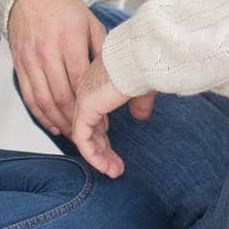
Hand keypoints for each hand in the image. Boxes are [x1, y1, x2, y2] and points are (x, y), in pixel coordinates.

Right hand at [7, 0, 107, 136]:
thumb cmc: (65, 9)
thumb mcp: (91, 24)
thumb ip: (102, 51)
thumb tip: (117, 80)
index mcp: (68, 39)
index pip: (80, 81)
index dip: (92, 106)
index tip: (104, 121)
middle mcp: (46, 51)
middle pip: (61, 96)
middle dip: (77, 121)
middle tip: (92, 134)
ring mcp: (29, 59)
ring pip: (43, 101)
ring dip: (59, 123)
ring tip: (75, 135)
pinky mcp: (19, 65)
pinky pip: (29, 97)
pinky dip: (41, 116)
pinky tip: (54, 125)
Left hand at [69, 55, 155, 177]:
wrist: (143, 57)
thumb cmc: (145, 64)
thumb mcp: (142, 88)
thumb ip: (138, 102)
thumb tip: (140, 116)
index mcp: (97, 84)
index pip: (95, 117)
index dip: (104, 139)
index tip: (115, 156)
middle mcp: (87, 91)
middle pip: (90, 128)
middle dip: (103, 152)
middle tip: (115, 169)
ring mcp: (84, 99)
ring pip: (85, 136)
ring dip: (99, 157)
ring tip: (114, 172)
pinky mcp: (86, 107)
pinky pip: (83, 138)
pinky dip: (92, 155)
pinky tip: (105, 166)